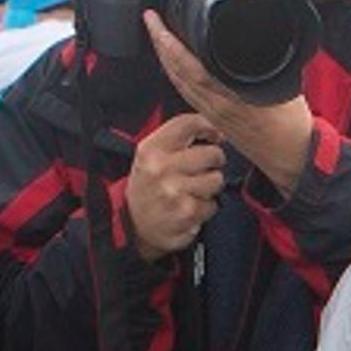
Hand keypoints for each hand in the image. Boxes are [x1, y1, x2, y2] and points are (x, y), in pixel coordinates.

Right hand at [125, 113, 227, 263]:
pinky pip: (214, 204)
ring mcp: (174, 191)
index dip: (209, 127)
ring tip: (194, 190)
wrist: (133, 226)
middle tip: (203, 169)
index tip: (216, 136)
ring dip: (211, 186)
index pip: (189, 124)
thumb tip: (217, 130)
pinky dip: (207, 207)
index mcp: (151, 149)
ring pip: (217, 179)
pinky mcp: (187, 212)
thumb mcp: (151, 156)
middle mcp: (161, 168)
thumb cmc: (149, 186)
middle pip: (212, 153)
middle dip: (214, 161)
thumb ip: (177, 139)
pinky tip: (191, 207)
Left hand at [144, 13, 316, 194]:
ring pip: (179, 83)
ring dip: (165, 59)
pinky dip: (176, 75)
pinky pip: (187, 94)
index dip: (171, 45)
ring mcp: (213, 114)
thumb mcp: (285, 89)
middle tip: (152, 21)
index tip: (159, 23)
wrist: (291, 159)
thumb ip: (267, 68)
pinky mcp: (215, 119)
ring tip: (158, 37)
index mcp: (231, 98)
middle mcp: (216, 106)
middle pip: (177, 73)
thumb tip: (260, 44)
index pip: (191, 68)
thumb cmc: (291, 128)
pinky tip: (175, 66)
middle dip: (161, 45)